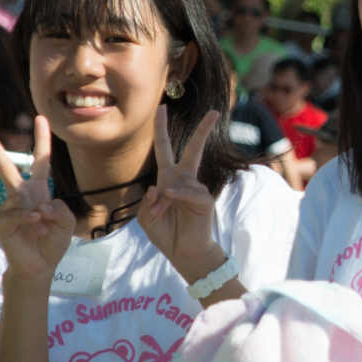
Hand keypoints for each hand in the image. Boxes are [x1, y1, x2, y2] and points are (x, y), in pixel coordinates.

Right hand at [0, 116, 73, 283]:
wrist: (40, 266)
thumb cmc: (53, 242)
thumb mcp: (67, 222)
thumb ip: (60, 208)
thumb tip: (40, 205)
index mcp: (39, 190)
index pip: (41, 161)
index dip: (42, 140)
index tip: (41, 118)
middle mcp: (21, 195)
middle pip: (7, 167)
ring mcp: (9, 208)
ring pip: (23, 197)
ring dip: (39, 213)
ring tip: (44, 229)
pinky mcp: (2, 222)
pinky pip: (16, 213)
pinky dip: (28, 218)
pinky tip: (36, 222)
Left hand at [137, 106, 222, 280]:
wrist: (183, 253)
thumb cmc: (165, 233)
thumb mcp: (146, 217)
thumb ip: (148, 201)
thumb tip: (159, 188)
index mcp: (168, 178)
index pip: (165, 149)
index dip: (162, 129)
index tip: (162, 108)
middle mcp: (184, 180)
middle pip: (193, 149)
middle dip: (203, 130)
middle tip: (215, 112)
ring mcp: (196, 189)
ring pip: (181, 179)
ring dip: (167, 197)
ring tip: (162, 213)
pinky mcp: (205, 201)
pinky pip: (191, 192)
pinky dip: (180, 194)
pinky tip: (172, 198)